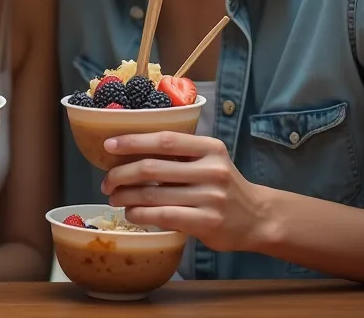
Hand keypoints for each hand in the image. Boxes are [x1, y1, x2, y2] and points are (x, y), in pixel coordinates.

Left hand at [101, 131, 271, 252]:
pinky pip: (164, 216)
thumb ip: (181, 154)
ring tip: (114, 198)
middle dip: (123, 173)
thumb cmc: (224, 185)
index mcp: (210, 147)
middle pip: (154, 168)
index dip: (133, 141)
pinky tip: (131, 214)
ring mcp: (210, 197)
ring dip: (126, 197)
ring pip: (154, 195)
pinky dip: (141, 215)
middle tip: (106, 180)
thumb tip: (132, 150)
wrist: (257, 217)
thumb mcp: (210, 160)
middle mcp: (212, 169)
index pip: (165, 140)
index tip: (109, 145)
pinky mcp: (207, 222)